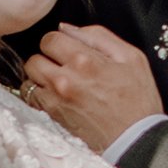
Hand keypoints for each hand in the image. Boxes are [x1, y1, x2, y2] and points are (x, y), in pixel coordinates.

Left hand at [24, 23, 163, 153]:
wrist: (136, 139)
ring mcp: (56, 101)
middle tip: (61, 66)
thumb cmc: (138, 100)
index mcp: (85, 60)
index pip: (49, 38)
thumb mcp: (131, 57)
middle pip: (34, 58)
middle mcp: (65, 80)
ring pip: (30, 79)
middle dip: (46, 59)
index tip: (66, 49)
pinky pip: (32, 100)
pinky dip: (39, 96)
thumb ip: (98, 36)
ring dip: (40, 78)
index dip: (57, 41)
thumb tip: (68, 28)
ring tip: (58, 82)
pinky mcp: (53, 118)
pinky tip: (56, 97)